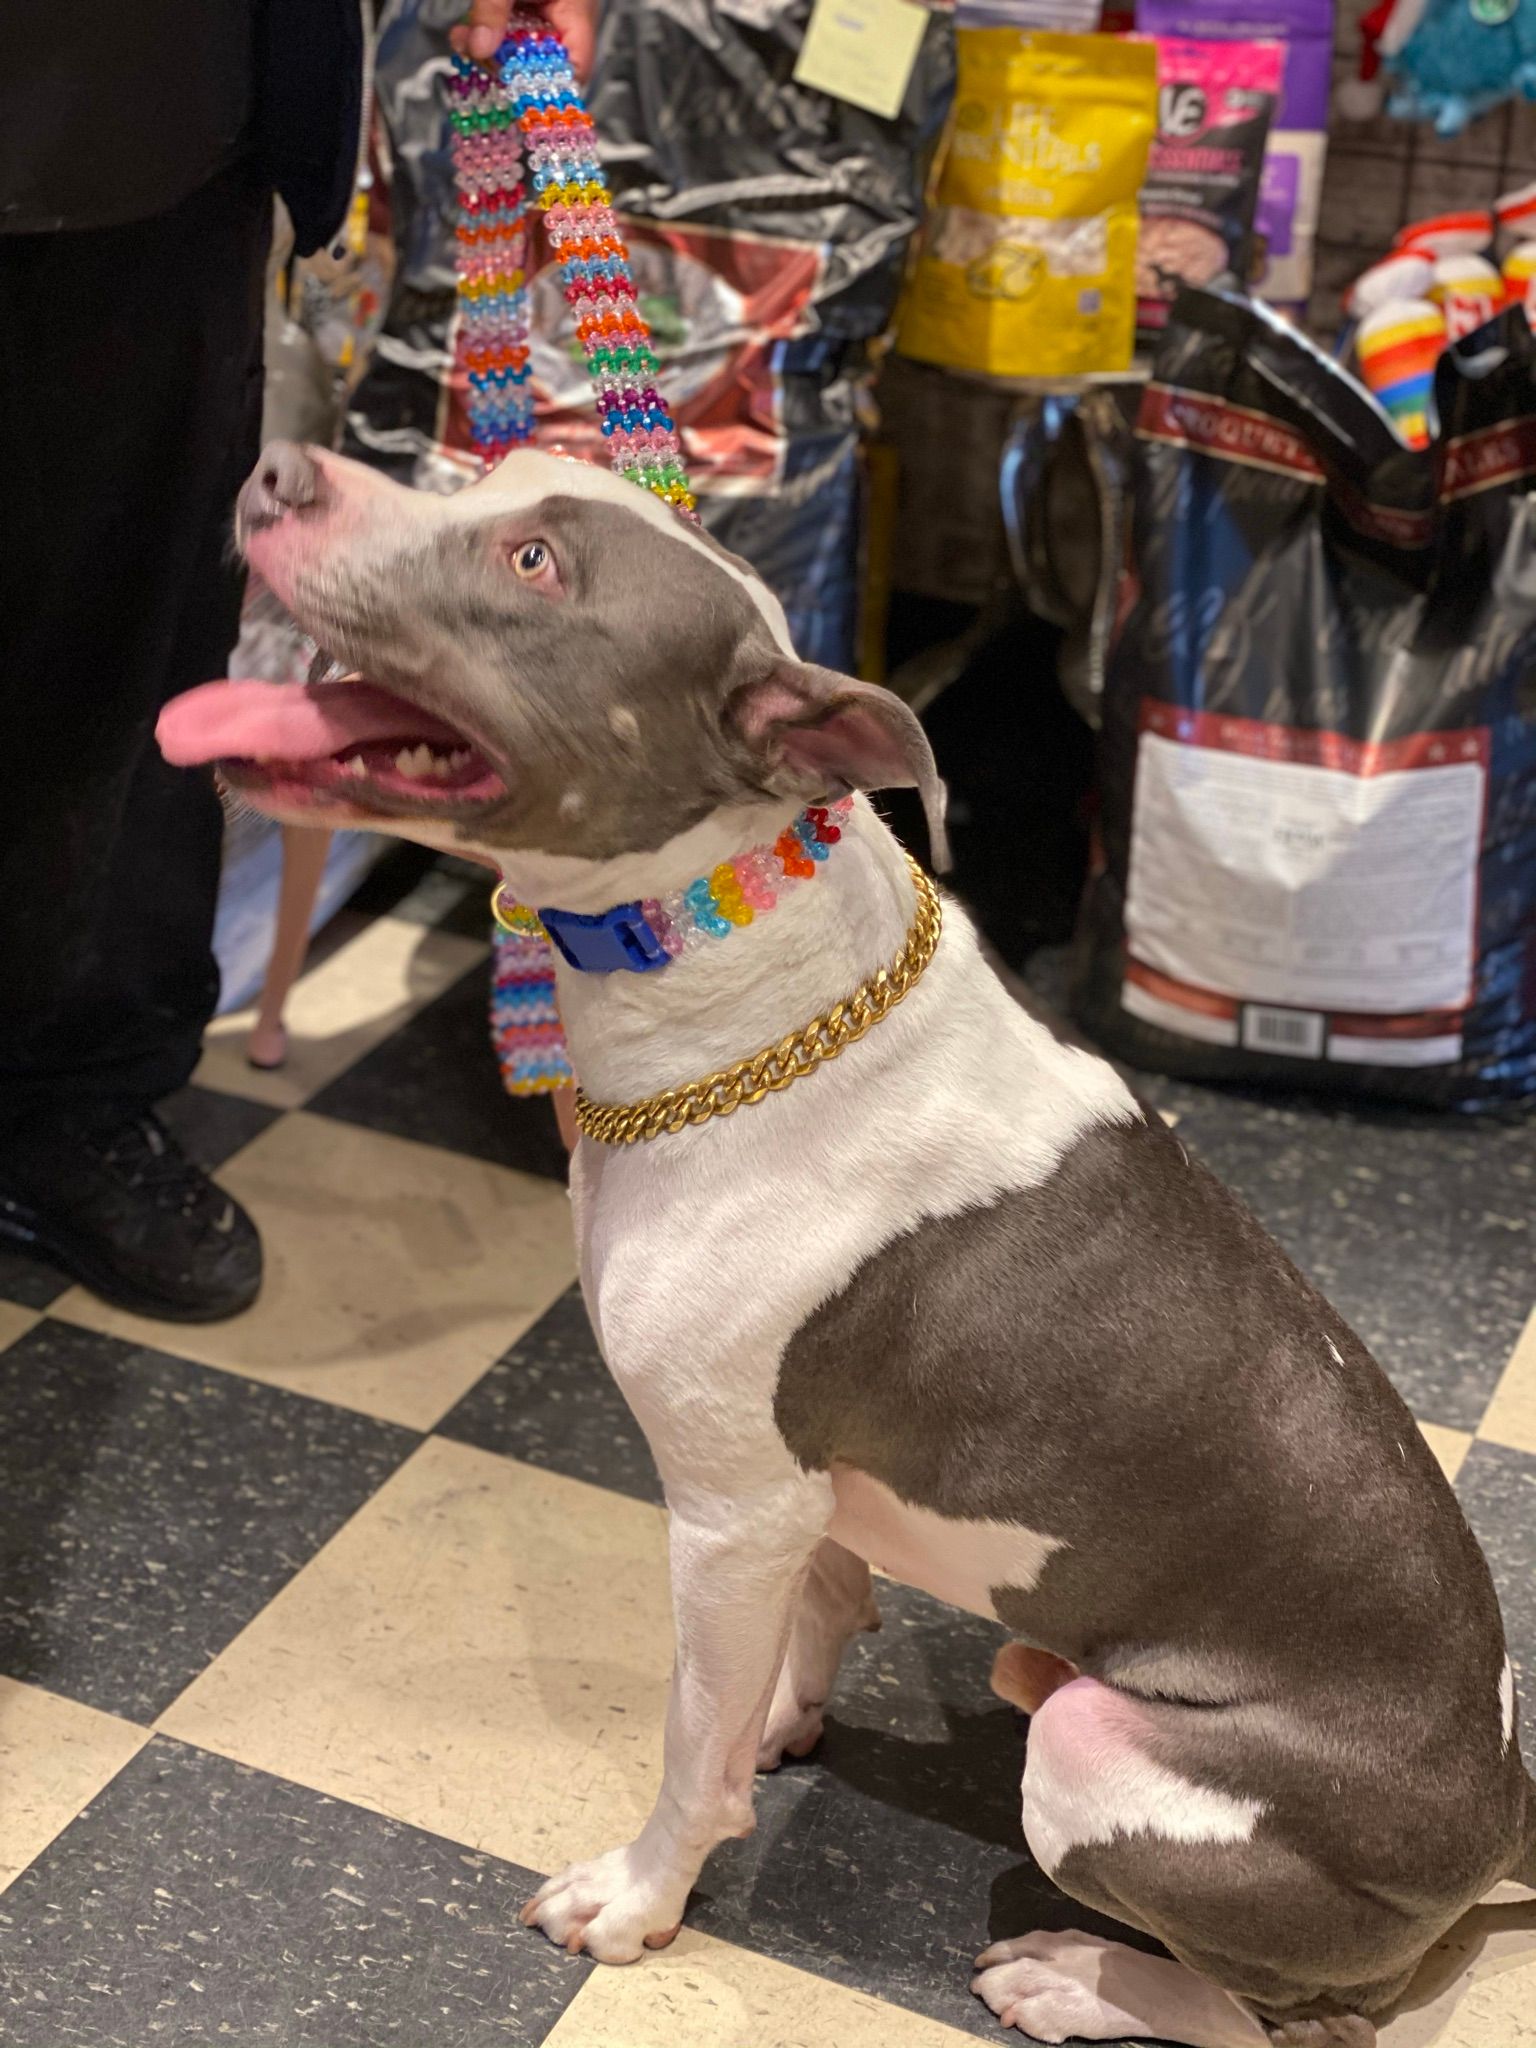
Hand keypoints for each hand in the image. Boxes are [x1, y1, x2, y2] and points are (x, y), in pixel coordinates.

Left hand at [450, 0, 599, 82]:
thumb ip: (492, 9)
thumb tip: (478, 47)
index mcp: (577, 12)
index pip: (574, 70)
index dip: (548, 90)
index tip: (515, 94)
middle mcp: (565, 18)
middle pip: (540, 65)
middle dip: (502, 64)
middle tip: (473, 52)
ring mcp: (545, 14)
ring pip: (518, 49)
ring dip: (488, 49)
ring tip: (462, 38)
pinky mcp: (525, 8)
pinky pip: (508, 32)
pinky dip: (486, 33)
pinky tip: (466, 32)